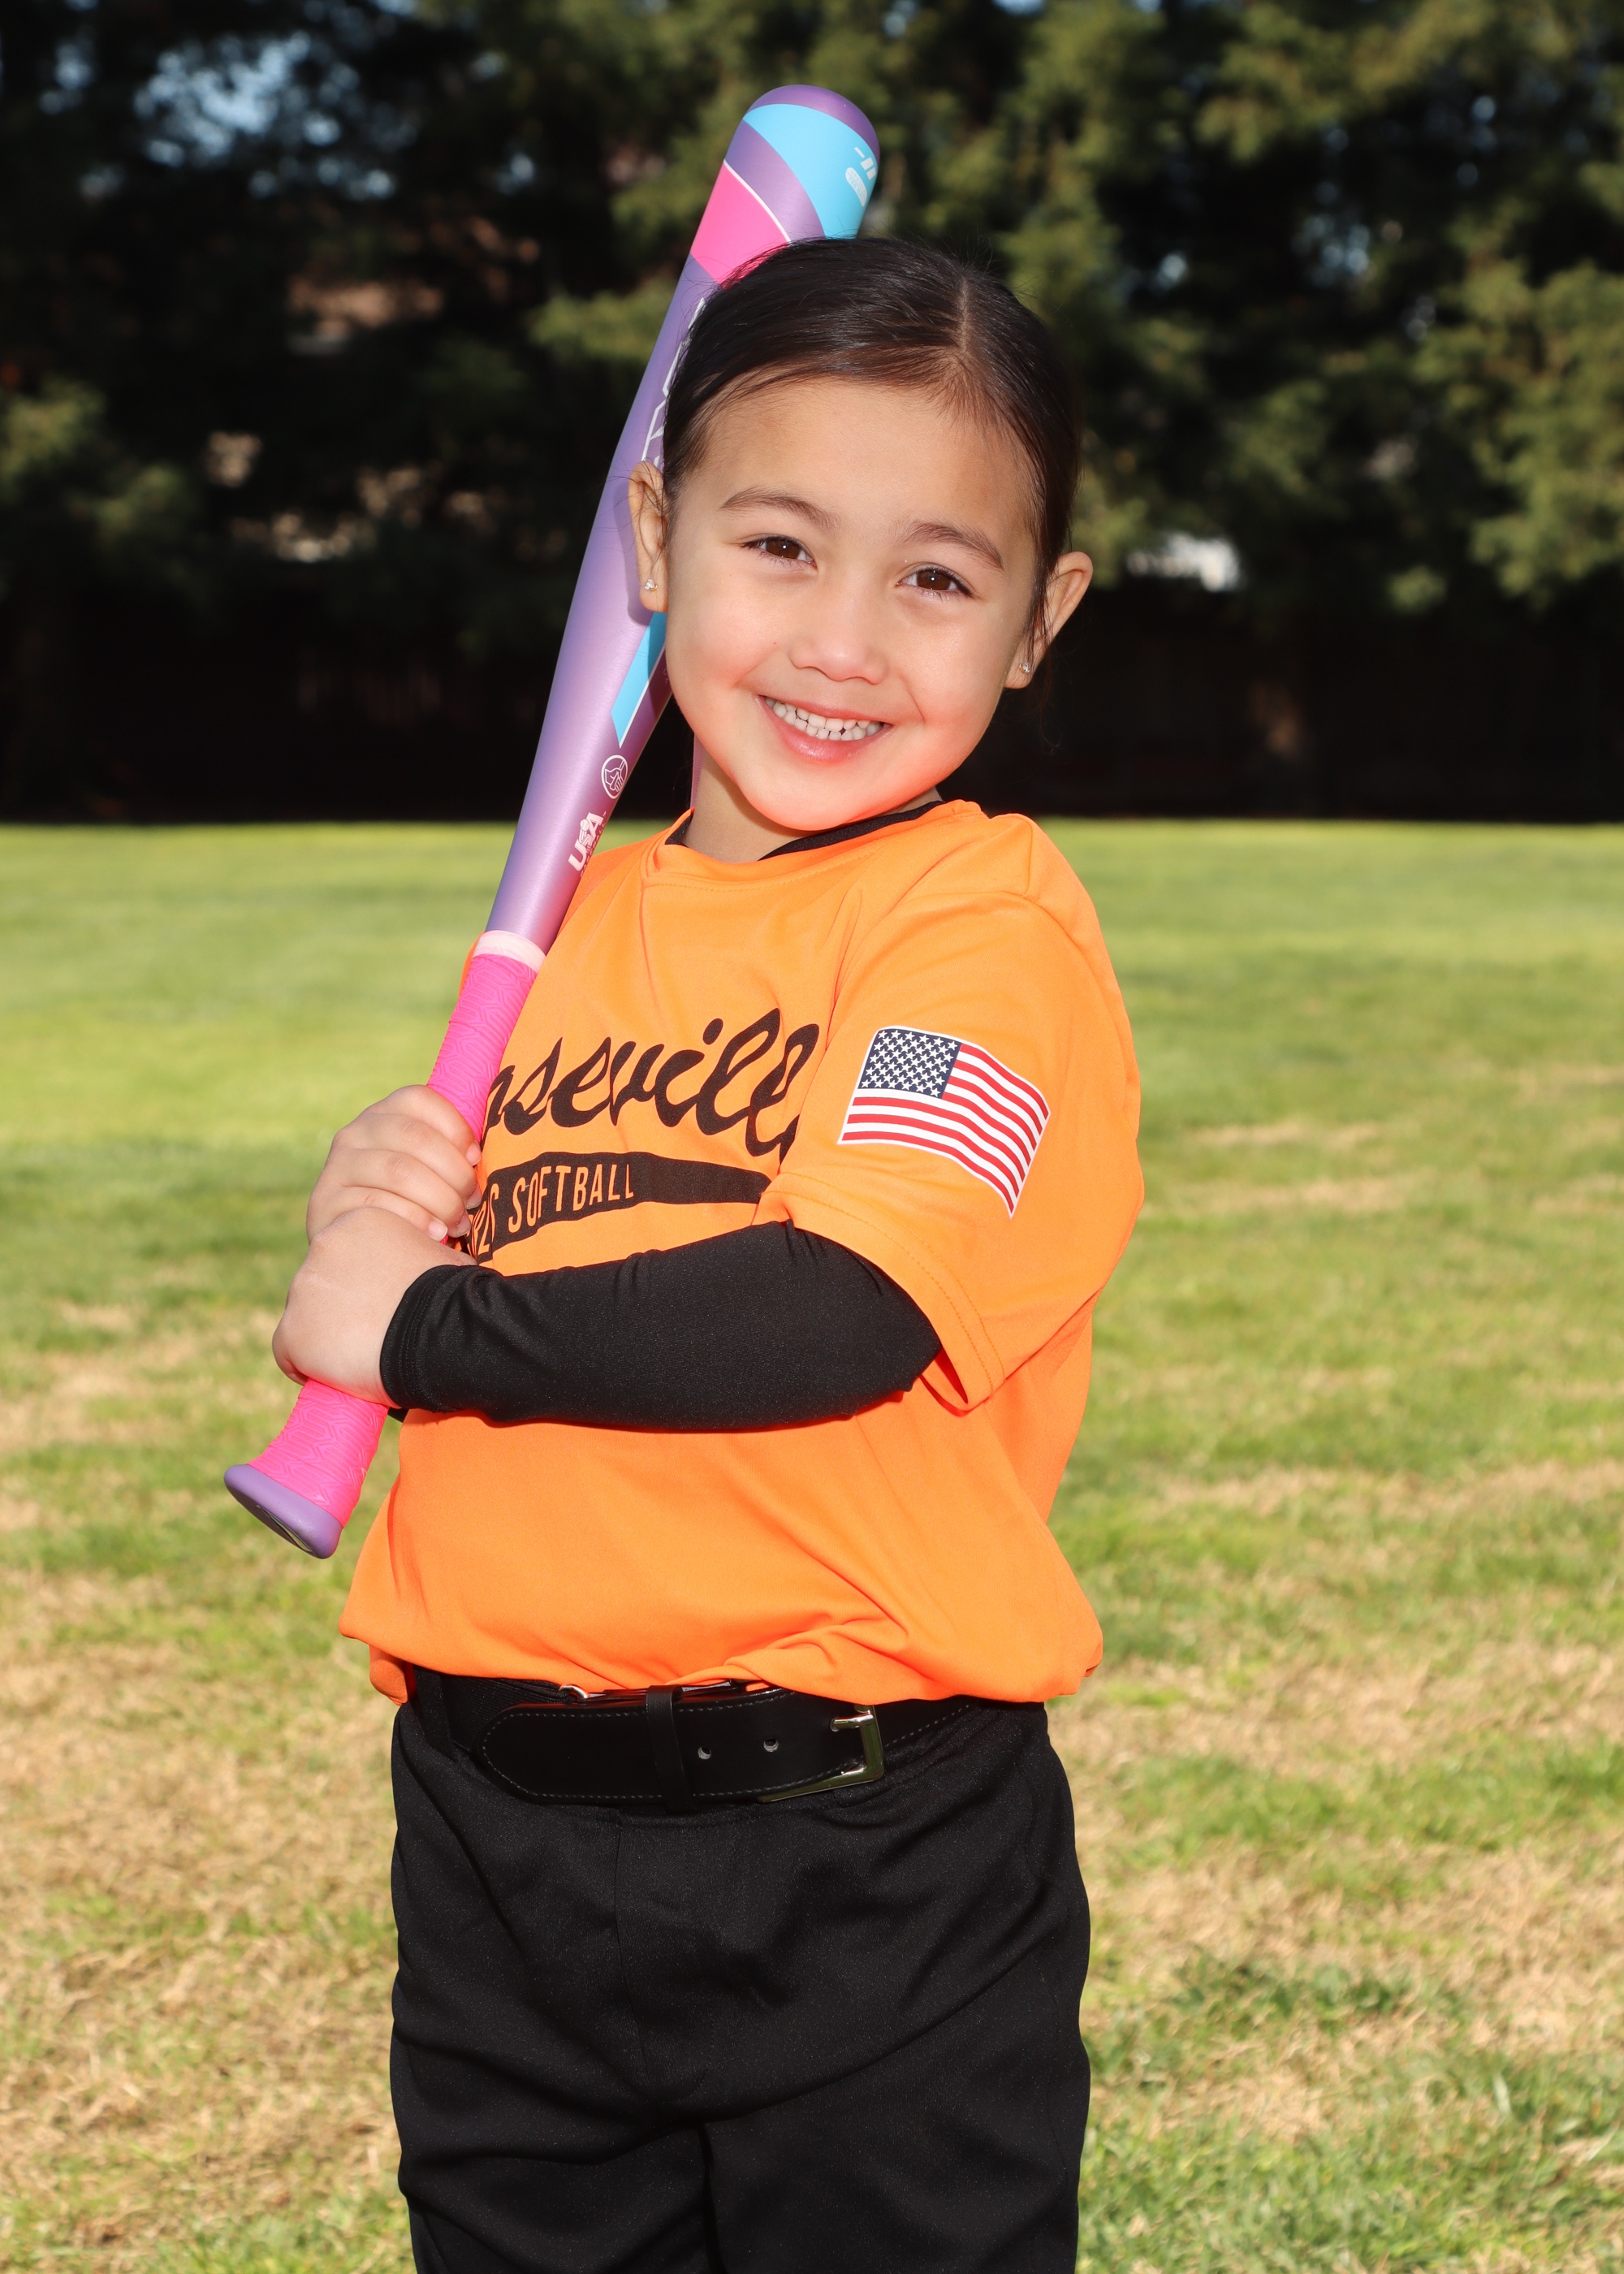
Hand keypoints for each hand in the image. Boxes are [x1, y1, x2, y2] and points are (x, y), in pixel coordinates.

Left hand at [273, 1209, 475, 1401]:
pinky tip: (334, 1376)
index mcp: (359, 1221)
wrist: (442, 1332)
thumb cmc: (454, 1297)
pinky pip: (287, 1354)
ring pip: (304, 1317)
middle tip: (372, 1333)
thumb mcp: (439, 1256)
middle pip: (321, 1283)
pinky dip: (306, 1366)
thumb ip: (417, 1256)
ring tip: (359, 1357)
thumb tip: (424, 1268)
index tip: (380, 1307)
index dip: (361, 1285)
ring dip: (325, 1335)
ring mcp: (304, 1288)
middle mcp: (323, 1244)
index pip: (346, 1255)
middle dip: (340, 1307)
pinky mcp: (292, 1330)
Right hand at [308, 1086, 481, 1242]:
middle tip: (473, 1201)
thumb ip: (448, 1152)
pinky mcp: (326, 1201)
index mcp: (384, 1114)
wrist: (353, 1242)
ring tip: (459, 1224)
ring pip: (399, 1171)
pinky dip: (416, 1219)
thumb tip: (487, 1153)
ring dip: (441, 1199)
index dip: (455, 1126)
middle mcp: (356, 1132)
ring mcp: (338, 1166)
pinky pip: (378, 1204)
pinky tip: (436, 1233)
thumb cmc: (408, 1203)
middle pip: (415, 1137)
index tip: (476, 1158)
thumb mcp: (424, 1168)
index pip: (420, 1099)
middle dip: (455, 1172)